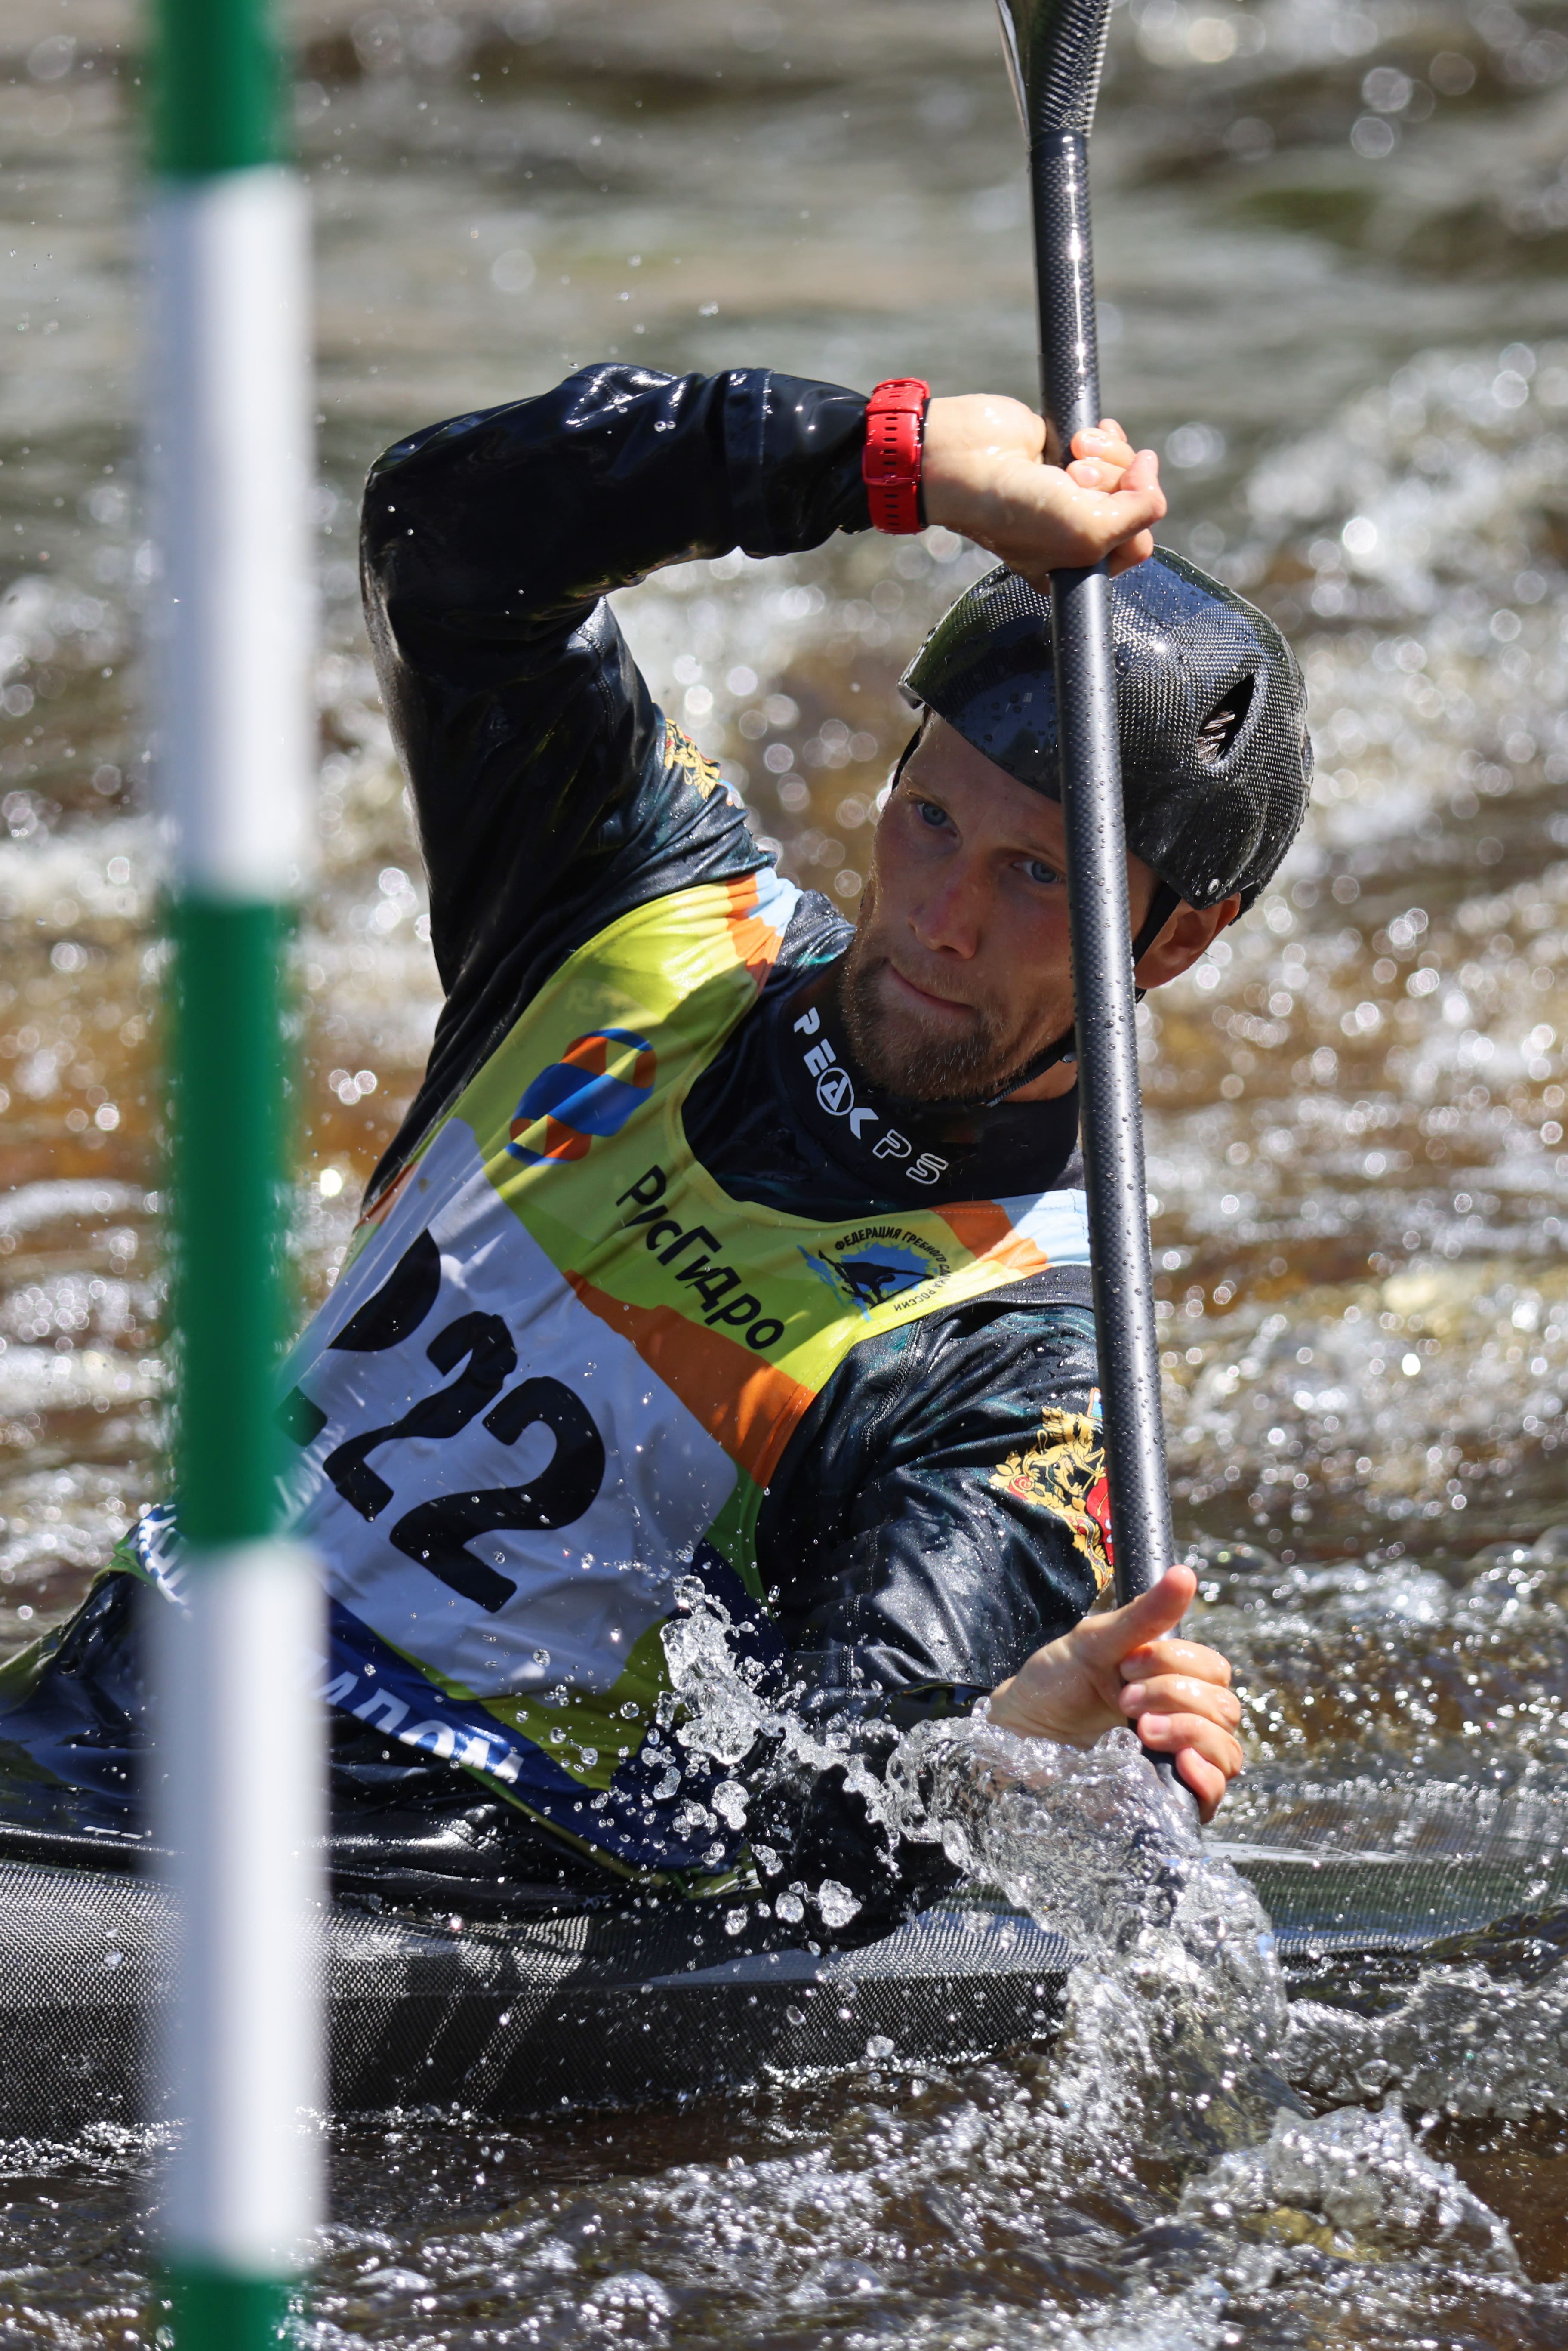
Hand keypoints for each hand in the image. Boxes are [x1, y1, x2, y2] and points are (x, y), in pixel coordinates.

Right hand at [921, 393, 1164, 587]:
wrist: (967, 460)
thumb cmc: (1014, 508)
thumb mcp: (1088, 531)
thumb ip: (1141, 512)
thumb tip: (1151, 468)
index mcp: (1077, 567)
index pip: (1137, 545)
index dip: (1135, 515)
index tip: (1110, 497)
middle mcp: (1076, 532)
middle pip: (1134, 503)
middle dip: (1113, 481)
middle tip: (1073, 477)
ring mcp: (1072, 492)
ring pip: (1126, 470)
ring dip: (1106, 455)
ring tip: (1070, 453)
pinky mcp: (1067, 455)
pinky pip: (1111, 444)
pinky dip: (1103, 435)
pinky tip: (1078, 437)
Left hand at [986, 1564, 1242, 1822]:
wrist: (1020, 1736)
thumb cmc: (1055, 1683)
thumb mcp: (1095, 1642)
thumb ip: (1144, 1616)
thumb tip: (1185, 1574)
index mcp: (1172, 1678)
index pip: (1214, 1670)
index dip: (1177, 1665)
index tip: (1126, 1666)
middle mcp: (1184, 1719)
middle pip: (1223, 1707)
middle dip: (1176, 1696)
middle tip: (1125, 1699)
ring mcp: (1178, 1759)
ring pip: (1225, 1748)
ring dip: (1187, 1732)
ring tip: (1139, 1730)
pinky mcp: (1168, 1798)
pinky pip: (1215, 1791)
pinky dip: (1205, 1777)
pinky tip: (1181, 1765)